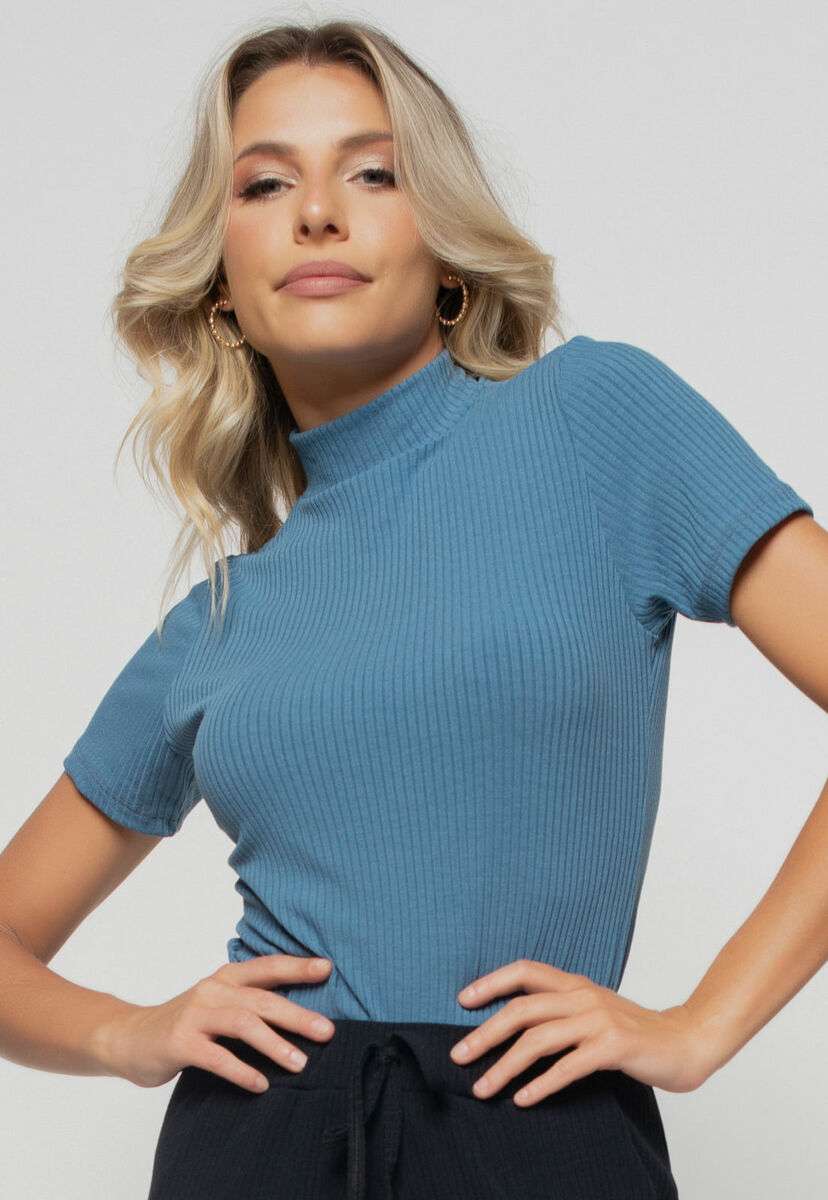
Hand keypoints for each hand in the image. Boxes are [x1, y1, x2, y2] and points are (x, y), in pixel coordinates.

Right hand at [96, 954, 334, 1093]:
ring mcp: (195, 1015)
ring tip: (300, 1063)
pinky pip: (217, 1057)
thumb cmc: (184, 1024)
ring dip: (275, 1044)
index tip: (327, 969)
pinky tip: (261, 1084)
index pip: (267, 967)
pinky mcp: (180, 1043)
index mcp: (225, 978)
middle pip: (262, 999)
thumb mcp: (216, 1003)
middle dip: (297, 1015)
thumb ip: (248, 1003)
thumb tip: (301, 1015)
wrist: (128, 1038)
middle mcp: (212, 990)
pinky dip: (242, 1070)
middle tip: (327, 1031)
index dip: (297, 967)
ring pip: (243, 1024)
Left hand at [450, 959, 713, 1105]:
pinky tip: (523, 1099)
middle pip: (522, 1009)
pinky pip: (568, 1067)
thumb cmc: (634, 1032)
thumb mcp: (593, 1010)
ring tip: (483, 1087)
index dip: (491, 982)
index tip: (462, 1001)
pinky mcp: (613, 1047)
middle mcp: (583, 996)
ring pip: (538, 1039)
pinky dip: (541, 1084)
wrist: (686, 1041)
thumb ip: (561, 1009)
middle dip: (485, 1033)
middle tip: (458, 1055)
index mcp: (575, 983)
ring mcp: (598, 1020)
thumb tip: (514, 1023)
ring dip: (505, 1065)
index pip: (525, 971)